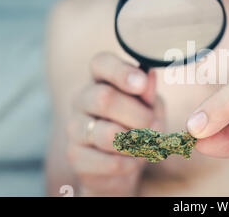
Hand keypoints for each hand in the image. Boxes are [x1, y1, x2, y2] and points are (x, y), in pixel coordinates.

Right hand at [66, 52, 163, 195]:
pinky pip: (110, 162)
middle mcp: (82, 99)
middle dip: (139, 115)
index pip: (101, 63)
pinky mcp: (75, 156)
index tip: (141, 84)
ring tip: (145, 145)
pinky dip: (131, 163)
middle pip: (105, 98)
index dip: (121, 72)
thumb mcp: (150, 106)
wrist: (122, 165)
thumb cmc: (138, 126)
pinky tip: (132, 161)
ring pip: (108, 134)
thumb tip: (148, 75)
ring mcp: (75, 128)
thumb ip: (148, 93)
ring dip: (137, 142)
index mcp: (101, 79)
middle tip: (153, 126)